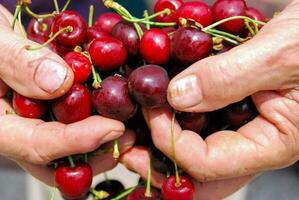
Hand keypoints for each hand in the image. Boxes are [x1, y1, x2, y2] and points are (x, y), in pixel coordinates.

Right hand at [0, 5, 134, 185]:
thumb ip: (17, 62)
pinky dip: (96, 122)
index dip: (78, 141)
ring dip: (101, 144)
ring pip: (68, 149)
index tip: (114, 128)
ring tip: (129, 127)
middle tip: (127, 137)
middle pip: (57, 161)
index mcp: (0, 123)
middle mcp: (19, 129)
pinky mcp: (49, 112)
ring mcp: (36, 122)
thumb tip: (60, 83)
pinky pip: (74, 126)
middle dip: (96, 155)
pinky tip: (115, 110)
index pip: (38, 145)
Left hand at [122, 0, 298, 198]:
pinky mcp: (233, 106)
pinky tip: (156, 104)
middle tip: (126, 145)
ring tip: (133, 128)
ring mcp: (242, 125)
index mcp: (272, 142)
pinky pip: (199, 122)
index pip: (207, 163)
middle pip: (197, 171)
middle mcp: (253, 141)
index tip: (149, 109)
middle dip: (158, 162)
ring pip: (195, 150)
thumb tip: (176, 97)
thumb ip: (229, 78)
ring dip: (161, 142)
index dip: (170, 141)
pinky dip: (174, 117)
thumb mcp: (282, 53)